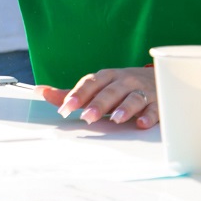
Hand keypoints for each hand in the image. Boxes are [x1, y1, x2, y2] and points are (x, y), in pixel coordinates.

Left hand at [36, 67, 157, 128]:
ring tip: (116, 118)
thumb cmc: (121, 85)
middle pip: (110, 91)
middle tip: (88, 116)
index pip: (91, 83)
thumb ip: (72, 93)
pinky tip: (142, 123)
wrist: (159, 77)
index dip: (78, 94)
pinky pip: (154, 108)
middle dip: (99, 104)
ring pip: (133, 98)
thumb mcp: (98, 86)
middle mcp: (124, 81)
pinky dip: (149, 115)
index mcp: (107, 77)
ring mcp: (142, 91)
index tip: (66, 107)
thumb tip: (41, 92)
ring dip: (125, 108)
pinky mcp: (158, 102)